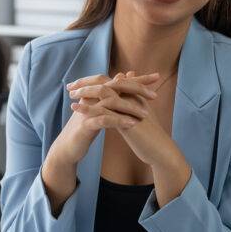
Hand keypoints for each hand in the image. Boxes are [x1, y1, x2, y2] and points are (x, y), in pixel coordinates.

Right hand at [41, 72, 159, 211]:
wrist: (68, 147)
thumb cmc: (85, 127)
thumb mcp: (100, 109)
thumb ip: (112, 93)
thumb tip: (123, 76)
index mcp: (96, 92)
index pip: (119, 81)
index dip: (138, 78)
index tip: (157, 77)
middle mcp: (92, 97)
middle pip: (115, 86)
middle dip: (137, 88)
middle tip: (155, 95)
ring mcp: (88, 110)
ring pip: (110, 102)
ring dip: (129, 107)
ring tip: (145, 114)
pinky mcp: (85, 124)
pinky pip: (103, 120)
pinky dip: (118, 121)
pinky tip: (131, 124)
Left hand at [70, 72, 191, 203]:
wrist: (160, 150)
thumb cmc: (148, 135)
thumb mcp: (136, 116)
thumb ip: (128, 104)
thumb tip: (123, 99)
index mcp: (132, 95)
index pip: (110, 81)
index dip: (92, 81)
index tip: (78, 85)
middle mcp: (131, 98)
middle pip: (105, 82)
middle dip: (86, 82)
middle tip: (70, 87)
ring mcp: (129, 108)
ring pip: (104, 93)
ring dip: (85, 92)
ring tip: (71, 95)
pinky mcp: (127, 121)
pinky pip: (104, 111)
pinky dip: (88, 108)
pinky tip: (76, 108)